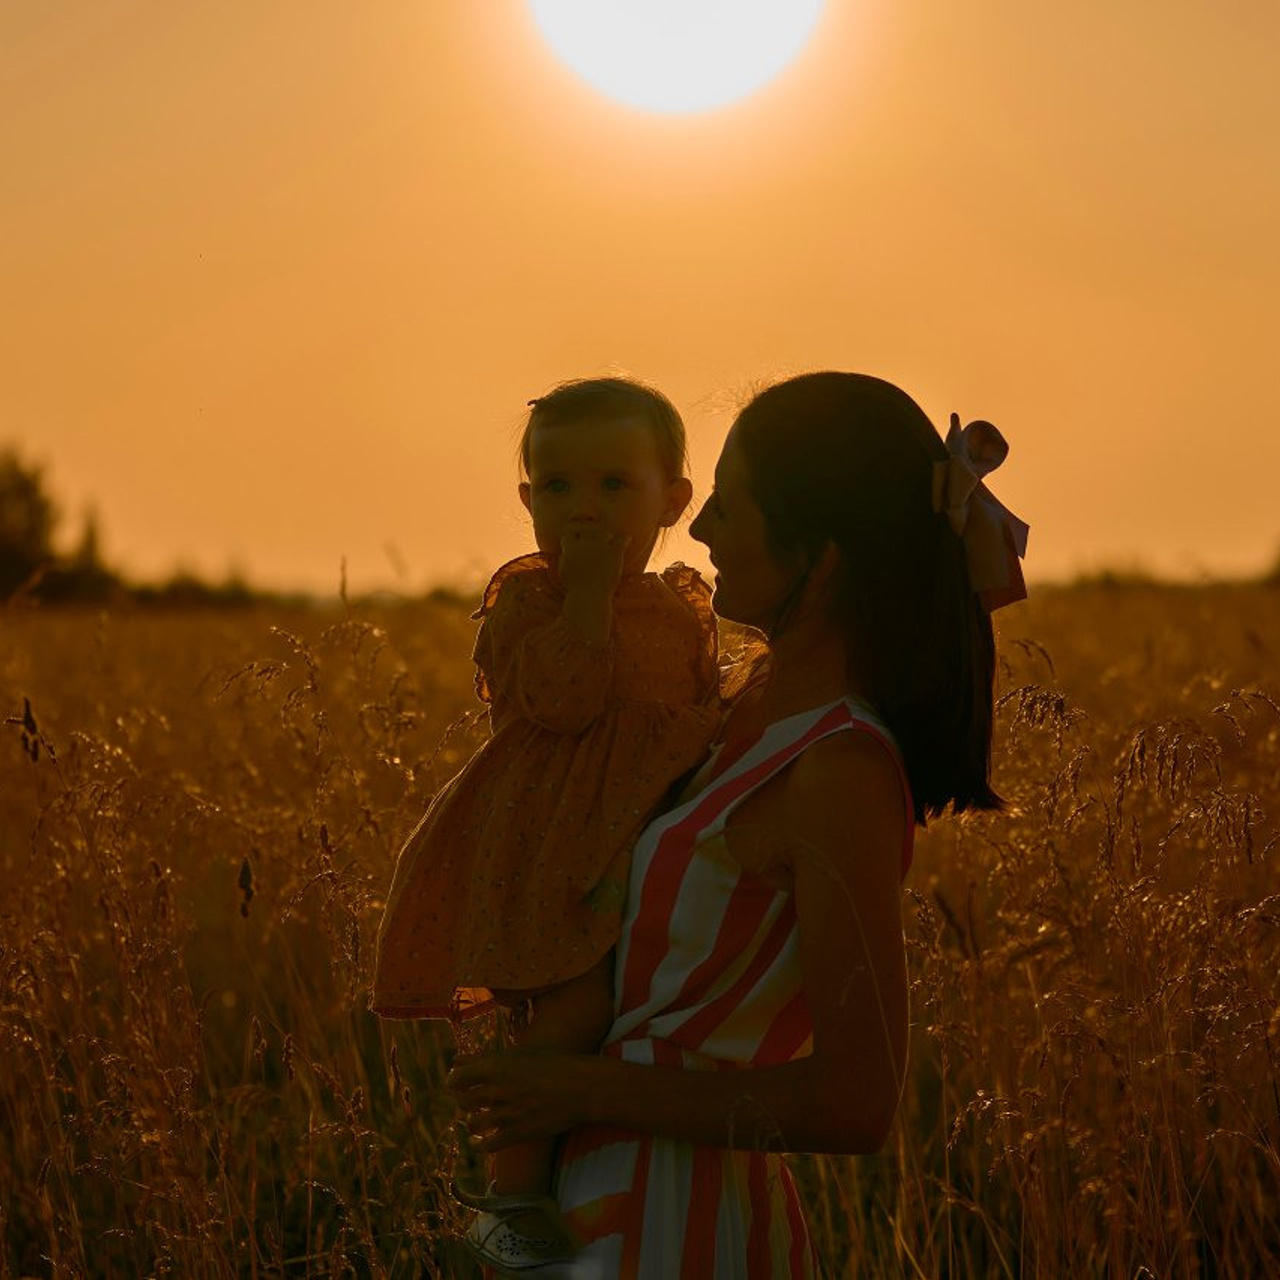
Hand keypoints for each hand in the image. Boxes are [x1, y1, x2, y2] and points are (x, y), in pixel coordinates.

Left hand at [447, 1050, 594, 1150]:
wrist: (580, 1087)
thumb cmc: (552, 1063)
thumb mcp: (517, 1054)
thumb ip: (483, 1058)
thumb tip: (456, 1058)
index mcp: (495, 1067)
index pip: (457, 1078)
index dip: (456, 1082)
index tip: (460, 1084)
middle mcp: (496, 1090)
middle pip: (463, 1101)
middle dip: (464, 1101)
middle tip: (471, 1100)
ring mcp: (506, 1113)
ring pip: (472, 1123)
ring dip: (473, 1122)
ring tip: (478, 1119)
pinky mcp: (516, 1133)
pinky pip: (486, 1145)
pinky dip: (480, 1144)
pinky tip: (481, 1141)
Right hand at [557, 525, 627, 599]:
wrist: (589, 596)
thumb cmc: (575, 588)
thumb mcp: (563, 572)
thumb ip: (564, 558)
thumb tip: (565, 551)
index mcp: (570, 548)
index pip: (570, 533)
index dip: (574, 537)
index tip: (577, 542)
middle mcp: (585, 543)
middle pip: (587, 530)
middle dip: (589, 534)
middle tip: (594, 541)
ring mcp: (600, 547)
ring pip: (604, 533)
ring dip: (606, 537)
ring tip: (609, 542)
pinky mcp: (613, 553)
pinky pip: (621, 539)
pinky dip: (625, 539)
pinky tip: (627, 540)